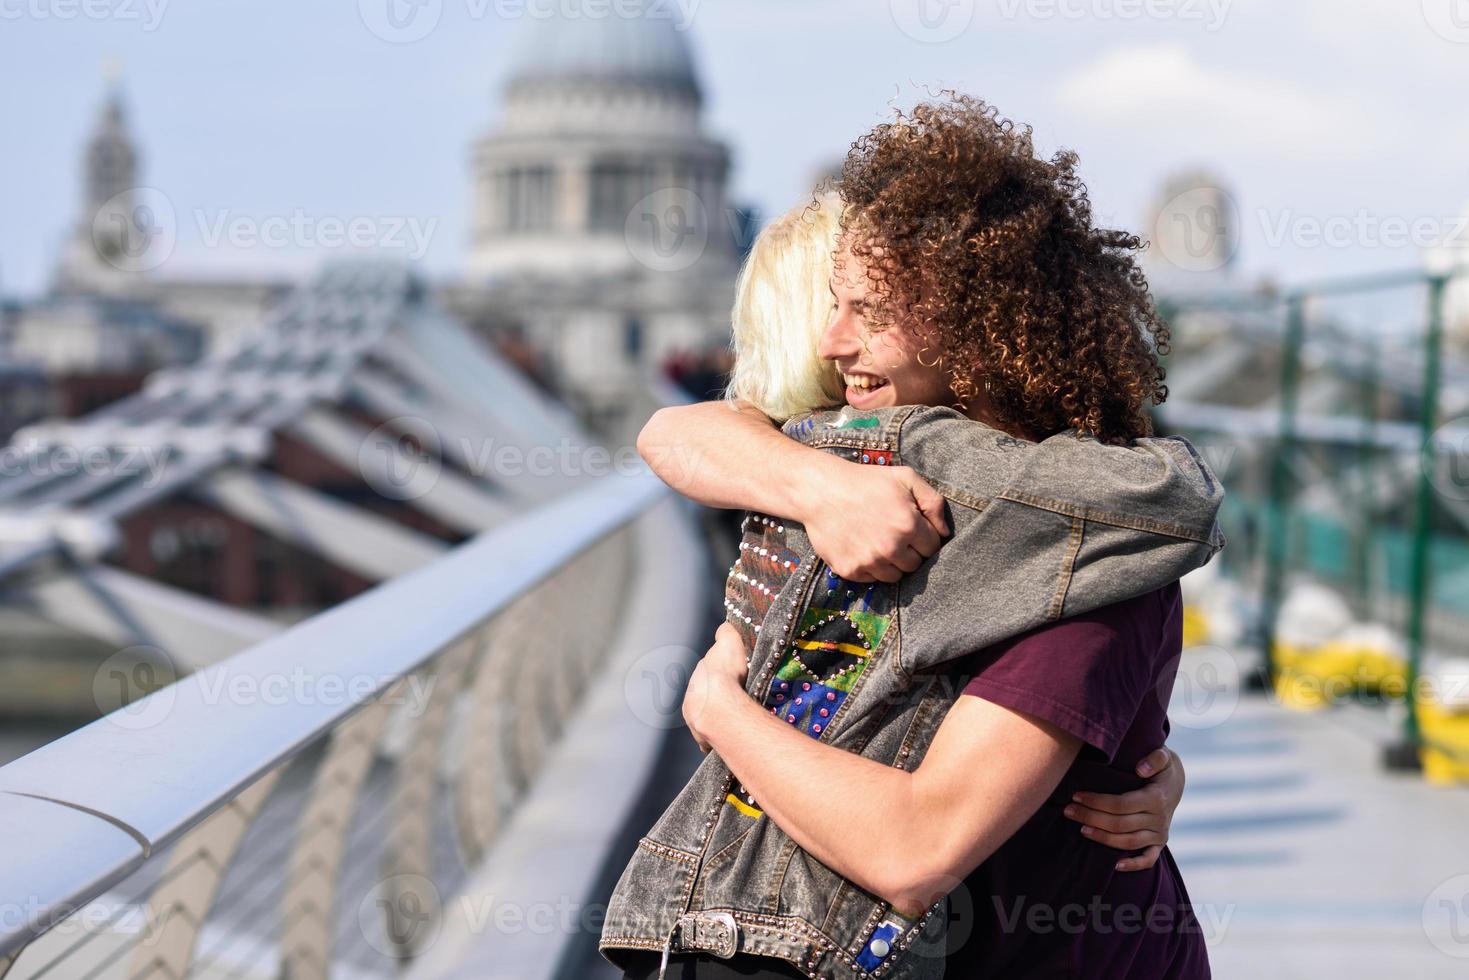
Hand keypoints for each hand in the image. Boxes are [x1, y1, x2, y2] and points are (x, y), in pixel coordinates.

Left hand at [683, 623, 750, 752]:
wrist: (720, 706)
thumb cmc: (727, 672)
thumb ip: (725, 633)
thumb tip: (725, 627)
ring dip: (718, 717)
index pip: (709, 672)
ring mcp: (695, 719)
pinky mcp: (702, 737)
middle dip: (718, 697)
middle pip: (706, 696)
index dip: (722, 674)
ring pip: (707, 717)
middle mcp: (691, 696)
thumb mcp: (728, 641)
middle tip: (738, 698)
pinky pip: (710, 736)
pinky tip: (729, 735)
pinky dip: (718, 736)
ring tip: (735, 718)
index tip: (734, 676)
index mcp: (699, 674)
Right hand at [798, 460, 949, 582]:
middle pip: (916, 565)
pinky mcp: (850, 571)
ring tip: (879, 542)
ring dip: (892, 563)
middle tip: (895, 535)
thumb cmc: (865, 481)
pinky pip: (872, 579)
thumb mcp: (905, 478)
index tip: (912, 528)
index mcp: (908, 525)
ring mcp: (869, 561)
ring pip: (895, 576)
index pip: (933, 548)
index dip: (925, 537)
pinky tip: (863, 547)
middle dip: (910, 552)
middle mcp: (891, 547)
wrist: (820, 490)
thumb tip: (945, 532)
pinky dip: (871, 567)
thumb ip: (933, 502)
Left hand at [1063, 746, 1182, 871]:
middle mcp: (1159, 819)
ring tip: (1081, 829)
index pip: (1121, 804)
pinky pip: (1149, 859)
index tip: (1076, 796)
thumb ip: (1154, 758)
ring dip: (1103, 838)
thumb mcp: (1163, 755)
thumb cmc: (1160, 766)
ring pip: (1128, 842)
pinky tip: (1115, 866)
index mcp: (1156, 798)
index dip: (1097, 802)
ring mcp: (1160, 833)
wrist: (1176, 781)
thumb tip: (1141, 769)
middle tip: (1068, 811)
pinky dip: (1134, 865)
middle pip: (1120, 824)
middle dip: (1091, 817)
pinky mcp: (1160, 843)